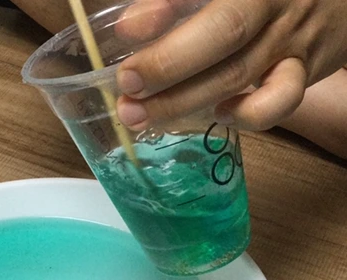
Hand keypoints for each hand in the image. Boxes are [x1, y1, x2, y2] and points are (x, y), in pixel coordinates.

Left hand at [115, 0, 346, 130]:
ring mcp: (292, 38)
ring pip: (238, 74)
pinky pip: (281, 100)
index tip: (126, 32)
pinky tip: (220, 114)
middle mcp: (274, 2)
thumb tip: (131, 28)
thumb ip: (177, 0)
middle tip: (127, 86)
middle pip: (223, 33)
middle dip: (167, 65)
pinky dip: (248, 115)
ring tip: (139, 116)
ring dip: (182, 101)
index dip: (163, 9)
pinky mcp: (305, 70)